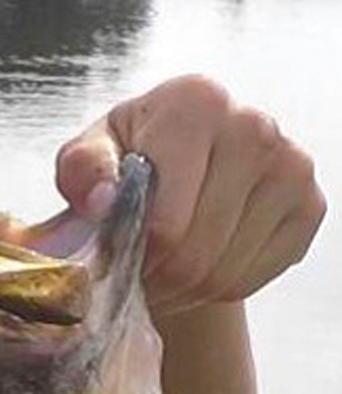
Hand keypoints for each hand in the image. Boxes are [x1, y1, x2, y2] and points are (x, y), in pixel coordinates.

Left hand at [54, 75, 325, 319]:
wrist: (185, 169)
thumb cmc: (129, 162)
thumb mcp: (87, 159)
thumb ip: (83, 172)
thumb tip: (103, 200)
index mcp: (196, 103)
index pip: (166, 222)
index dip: (135, 258)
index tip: (118, 258)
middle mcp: (253, 126)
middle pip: (195, 253)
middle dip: (158, 280)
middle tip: (139, 276)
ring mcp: (290, 166)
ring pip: (224, 273)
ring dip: (185, 290)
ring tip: (164, 270)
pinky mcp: (310, 205)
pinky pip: (254, 278)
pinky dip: (220, 288)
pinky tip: (203, 262)